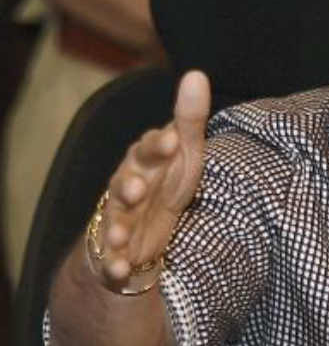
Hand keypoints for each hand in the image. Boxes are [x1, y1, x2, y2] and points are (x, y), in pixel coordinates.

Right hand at [94, 70, 210, 289]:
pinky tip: (122, 270)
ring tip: (123, 236)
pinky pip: (113, 263)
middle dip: (129, 185)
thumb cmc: (163, 184)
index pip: (148, 150)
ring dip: (118, 228)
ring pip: (113, 224)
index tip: (171, 140)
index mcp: (143, 163)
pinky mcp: (115, 256)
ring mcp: (117, 223)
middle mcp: (125, 190)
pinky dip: (116, 266)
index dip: (158, 146)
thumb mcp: (182, 154)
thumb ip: (189, 119)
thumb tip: (197, 75)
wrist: (133, 235)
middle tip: (138, 187)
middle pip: (123, 184)